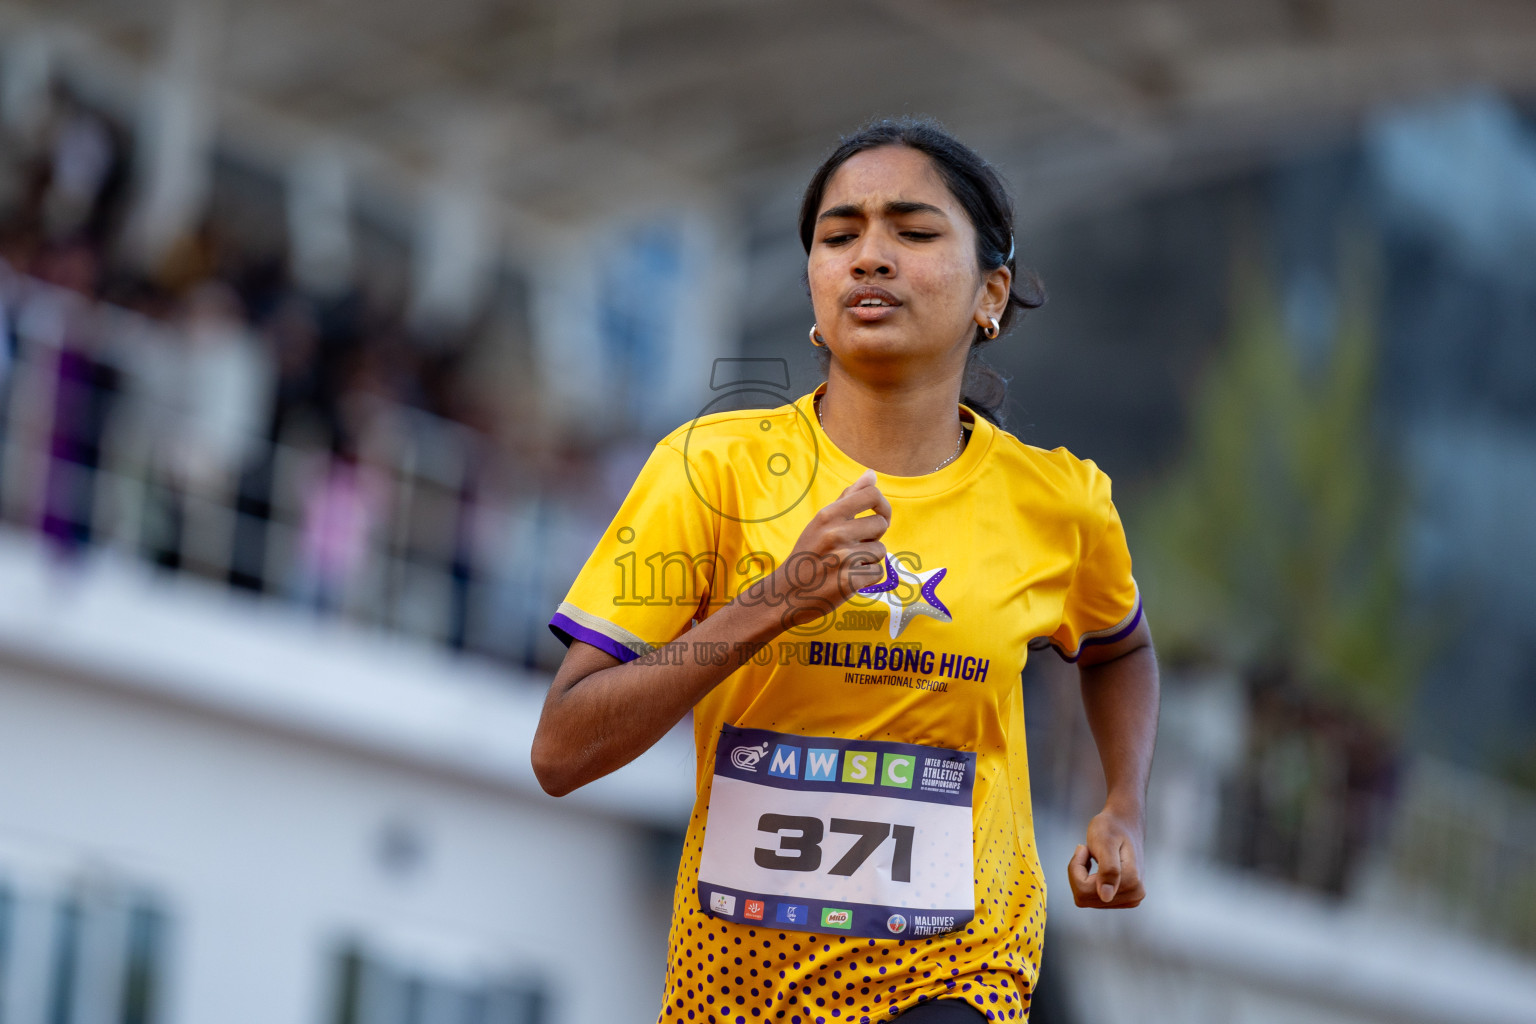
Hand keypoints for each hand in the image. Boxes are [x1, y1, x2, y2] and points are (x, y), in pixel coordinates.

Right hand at [748, 469, 890, 629]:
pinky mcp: (850, 582)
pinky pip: (878, 572)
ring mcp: (843, 558)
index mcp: (828, 515)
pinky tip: (848, 579)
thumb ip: (848, 498)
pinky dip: (867, 578)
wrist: (785, 594)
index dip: (882, 505)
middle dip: (873, 536)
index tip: (879, 515)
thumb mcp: (820, 523)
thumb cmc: (807, 555)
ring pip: (881, 550)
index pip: (871, 495)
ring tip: (846, 564)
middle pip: (881, 523)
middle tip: (853, 547)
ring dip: (869, 559)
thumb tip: (871, 474)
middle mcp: (836, 533)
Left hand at [1068, 804, 1145, 908]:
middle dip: (1078, 873)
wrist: (1124, 823)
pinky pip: (1092, 897)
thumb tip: (1106, 897)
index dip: (1077, 868)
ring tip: (1093, 857)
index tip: (1083, 848)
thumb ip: (1108, 870)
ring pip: (1086, 898)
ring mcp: (1130, 900)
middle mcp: (1133, 896)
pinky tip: (1097, 867)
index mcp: (1131, 883)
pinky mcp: (1123, 899)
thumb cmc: (1112, 828)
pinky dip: (1087, 882)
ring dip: (1083, 877)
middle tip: (1087, 851)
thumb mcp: (1105, 843)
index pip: (1083, 890)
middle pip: (1084, 897)